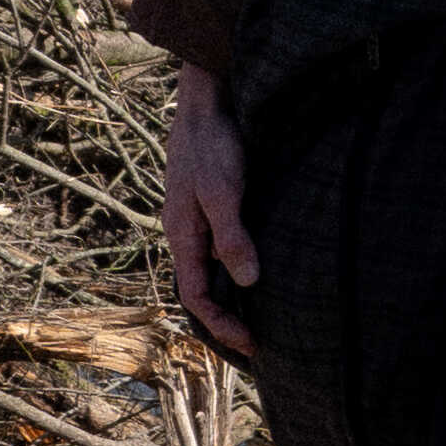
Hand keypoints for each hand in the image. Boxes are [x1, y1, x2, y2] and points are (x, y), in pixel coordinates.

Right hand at [164, 61, 259, 355]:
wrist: (208, 101)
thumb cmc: (213, 144)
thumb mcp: (222, 191)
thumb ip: (232, 235)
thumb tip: (247, 282)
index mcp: (182, 235)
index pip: (195, 296)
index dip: (220, 325)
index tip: (250, 343)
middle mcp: (188, 232)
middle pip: (200, 288)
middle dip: (224, 320)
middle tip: (257, 344)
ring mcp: (200, 219)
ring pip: (211, 269)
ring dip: (232, 297)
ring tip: (262, 317)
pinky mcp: (215, 204)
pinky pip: (222, 248)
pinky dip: (238, 268)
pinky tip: (261, 270)